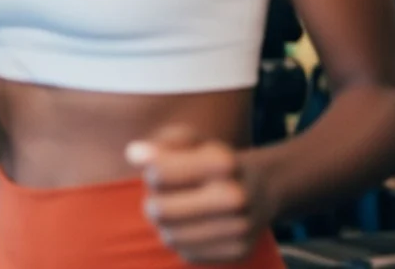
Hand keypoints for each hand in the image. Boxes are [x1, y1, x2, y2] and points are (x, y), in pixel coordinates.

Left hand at [126, 126, 270, 264]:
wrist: (262, 187)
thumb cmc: (210, 160)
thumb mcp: (188, 141)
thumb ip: (158, 144)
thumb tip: (133, 154)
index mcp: (222, 161)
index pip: (158, 174)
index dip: (150, 172)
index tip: (158, 170)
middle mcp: (235, 196)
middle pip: (159, 211)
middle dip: (153, 203)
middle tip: (162, 196)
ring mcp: (240, 227)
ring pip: (170, 236)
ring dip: (166, 225)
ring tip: (177, 211)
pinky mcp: (238, 252)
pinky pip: (187, 253)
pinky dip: (183, 241)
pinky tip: (193, 226)